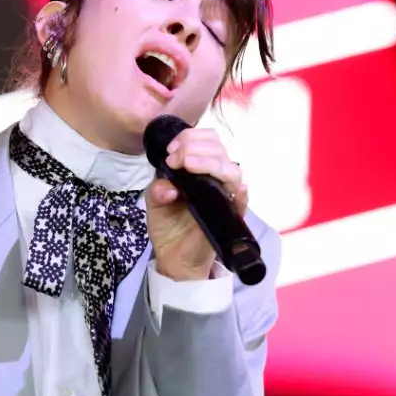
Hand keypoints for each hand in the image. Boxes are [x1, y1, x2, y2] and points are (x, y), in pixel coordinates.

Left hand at [145, 127, 247, 280]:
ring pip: (230, 167)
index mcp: (199, 167)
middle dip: (194, 146)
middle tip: (175, 158)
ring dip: (208, 160)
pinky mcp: (231, 212)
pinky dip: (234, 185)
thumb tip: (169, 186)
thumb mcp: (154, 201)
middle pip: (218, 147)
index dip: (189, 138)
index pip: (206, 140)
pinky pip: (241, 194)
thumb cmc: (168, 225)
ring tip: (187, 163)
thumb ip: (158, 188)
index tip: (171, 150)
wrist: (174, 258)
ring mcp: (225, 194)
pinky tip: (220, 183)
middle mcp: (216, 176)